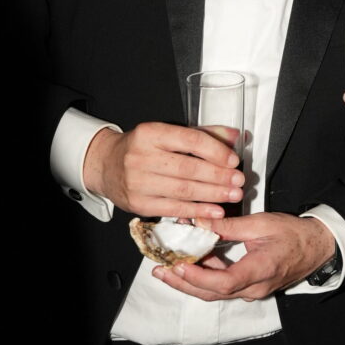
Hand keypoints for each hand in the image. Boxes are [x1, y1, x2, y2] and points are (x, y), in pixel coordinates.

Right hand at [84, 122, 242, 216]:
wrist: (106, 164)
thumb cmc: (141, 147)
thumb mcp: (168, 133)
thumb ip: (202, 134)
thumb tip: (234, 135)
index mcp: (151, 133)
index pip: (190, 140)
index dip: (216, 151)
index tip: (233, 159)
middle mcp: (141, 157)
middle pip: (188, 168)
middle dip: (218, 176)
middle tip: (238, 181)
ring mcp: (138, 182)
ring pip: (183, 190)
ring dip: (212, 195)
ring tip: (232, 195)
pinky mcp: (138, 204)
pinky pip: (173, 208)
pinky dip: (197, 210)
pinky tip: (214, 210)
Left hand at [152, 213, 334, 301]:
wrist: (318, 247)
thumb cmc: (294, 234)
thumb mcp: (261, 223)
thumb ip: (229, 225)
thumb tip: (200, 220)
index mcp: (260, 270)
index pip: (223, 283)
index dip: (197, 277)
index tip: (177, 267)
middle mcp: (255, 287)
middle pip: (212, 293)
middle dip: (183, 283)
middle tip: (159, 271)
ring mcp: (253, 290)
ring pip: (215, 293)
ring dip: (190, 282)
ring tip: (167, 269)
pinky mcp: (251, 287)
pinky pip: (224, 287)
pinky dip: (205, 278)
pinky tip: (191, 264)